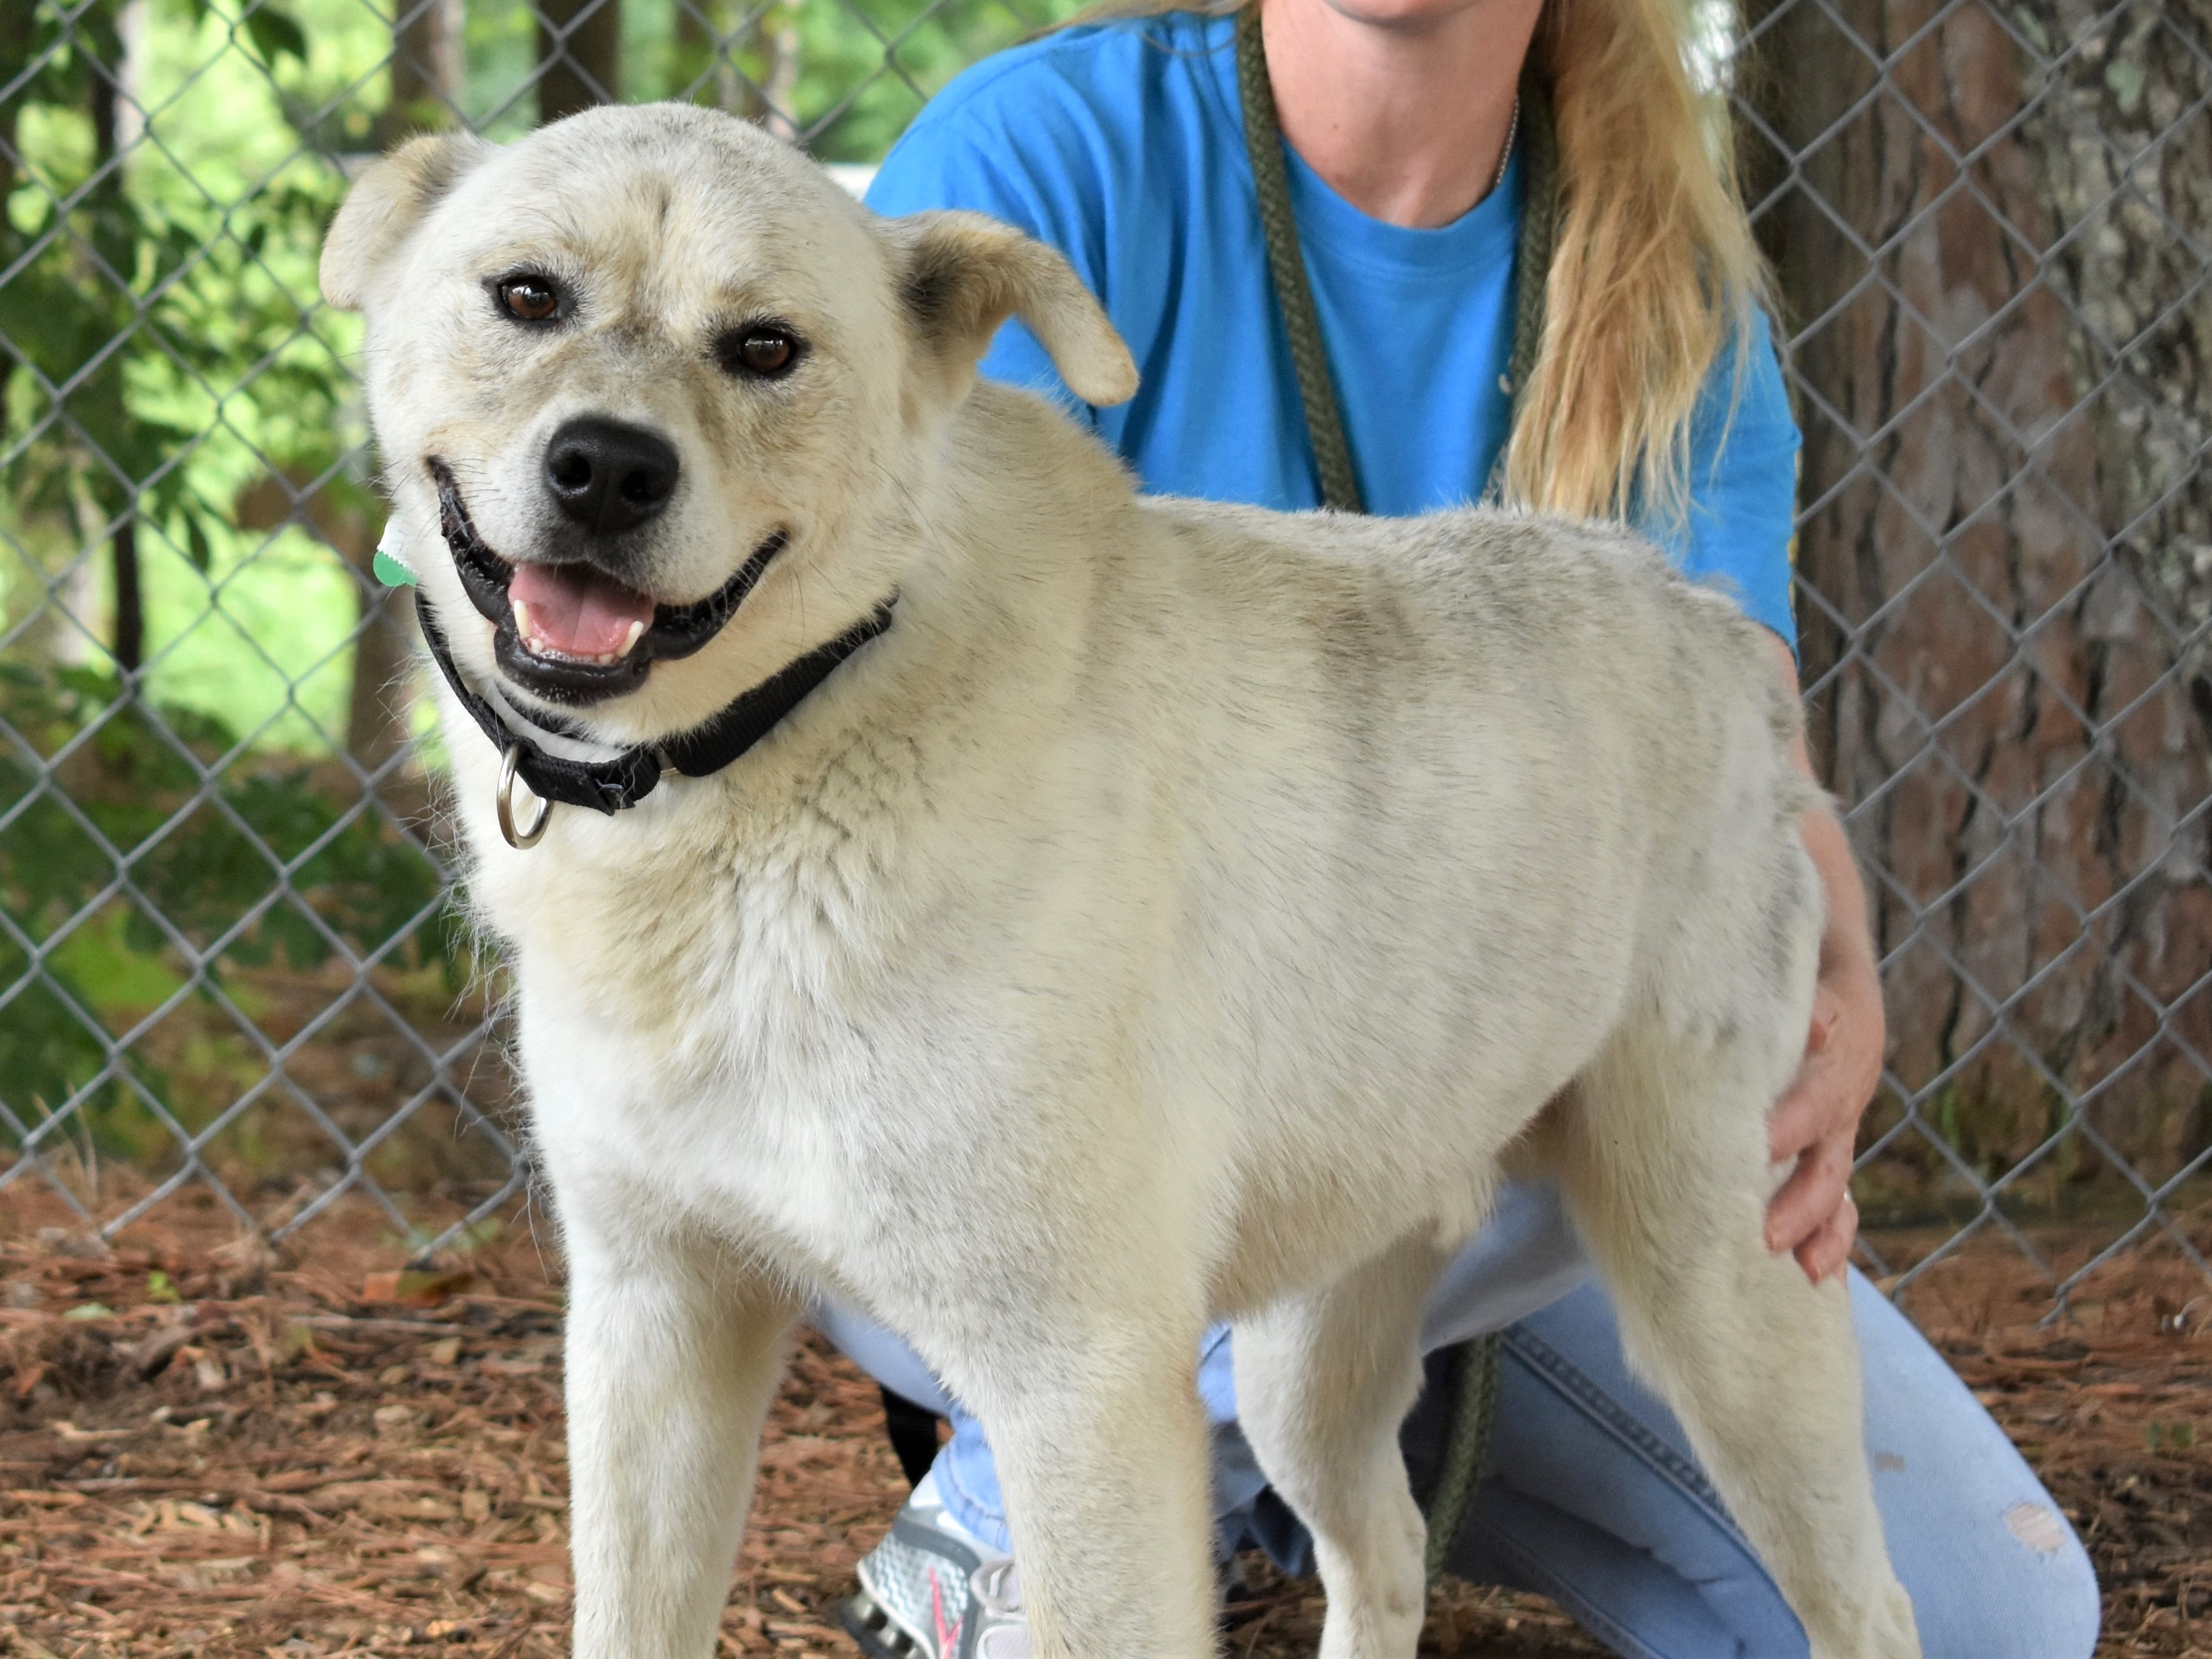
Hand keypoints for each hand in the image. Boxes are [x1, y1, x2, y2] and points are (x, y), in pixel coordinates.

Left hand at [1765, 807, 1884, 1282]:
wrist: (1824, 954)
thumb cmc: (1771, 958)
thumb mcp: (1770, 957)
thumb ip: (1772, 988)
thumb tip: (1803, 1022)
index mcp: (1832, 1027)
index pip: (1819, 1077)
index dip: (1794, 1115)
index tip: (1761, 1145)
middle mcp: (1840, 1077)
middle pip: (1829, 1138)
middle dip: (1801, 1189)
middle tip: (1764, 1231)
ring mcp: (1838, 1114)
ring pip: (1836, 1173)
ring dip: (1820, 1223)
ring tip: (1800, 1269)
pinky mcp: (1829, 1138)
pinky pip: (1837, 1191)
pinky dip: (1831, 1232)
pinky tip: (1816, 1275)